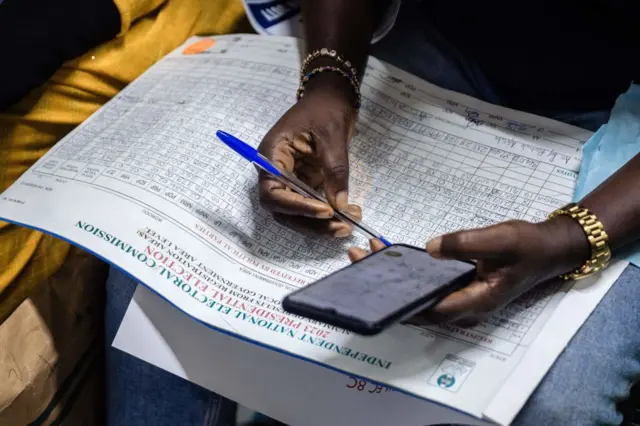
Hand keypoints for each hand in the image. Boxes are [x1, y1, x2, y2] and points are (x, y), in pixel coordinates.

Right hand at [258, 74, 361, 236]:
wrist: (331, 98)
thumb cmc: (326, 109)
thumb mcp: (332, 135)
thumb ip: (335, 170)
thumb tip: (339, 204)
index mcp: (272, 155)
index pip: (272, 192)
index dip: (296, 207)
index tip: (325, 211)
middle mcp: (275, 172)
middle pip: (283, 210)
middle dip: (312, 222)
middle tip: (343, 226)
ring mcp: (289, 180)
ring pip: (297, 214)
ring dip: (322, 224)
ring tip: (351, 223)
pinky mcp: (304, 184)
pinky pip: (311, 206)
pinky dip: (329, 215)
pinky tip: (350, 214)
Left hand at [348, 217, 588, 325]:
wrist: (547, 248)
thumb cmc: (527, 246)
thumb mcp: (500, 239)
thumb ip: (466, 244)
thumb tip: (430, 248)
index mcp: (476, 301)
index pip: (432, 311)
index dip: (402, 304)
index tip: (374, 290)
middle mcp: (465, 306)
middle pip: (420, 306)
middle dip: (388, 288)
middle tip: (359, 261)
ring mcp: (461, 298)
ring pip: (421, 296)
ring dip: (395, 279)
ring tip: (368, 254)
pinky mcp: (458, 287)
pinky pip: (429, 286)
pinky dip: (409, 273)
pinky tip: (392, 256)